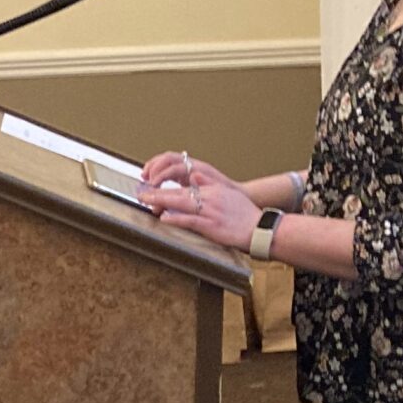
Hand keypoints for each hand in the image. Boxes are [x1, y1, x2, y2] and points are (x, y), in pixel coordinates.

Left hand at [138, 153, 260, 250]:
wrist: (260, 229)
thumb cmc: (246, 215)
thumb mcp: (228, 194)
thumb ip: (209, 183)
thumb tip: (193, 174)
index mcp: (213, 190)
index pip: (185, 186)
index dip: (167, 186)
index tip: (152, 186)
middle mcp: (210, 197)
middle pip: (179, 193)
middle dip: (158, 192)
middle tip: (142, 193)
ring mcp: (211, 211)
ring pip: (182, 204)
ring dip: (162, 202)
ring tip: (147, 201)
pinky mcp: (212, 225)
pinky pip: (190, 221)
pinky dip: (176, 218)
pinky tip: (165, 217)